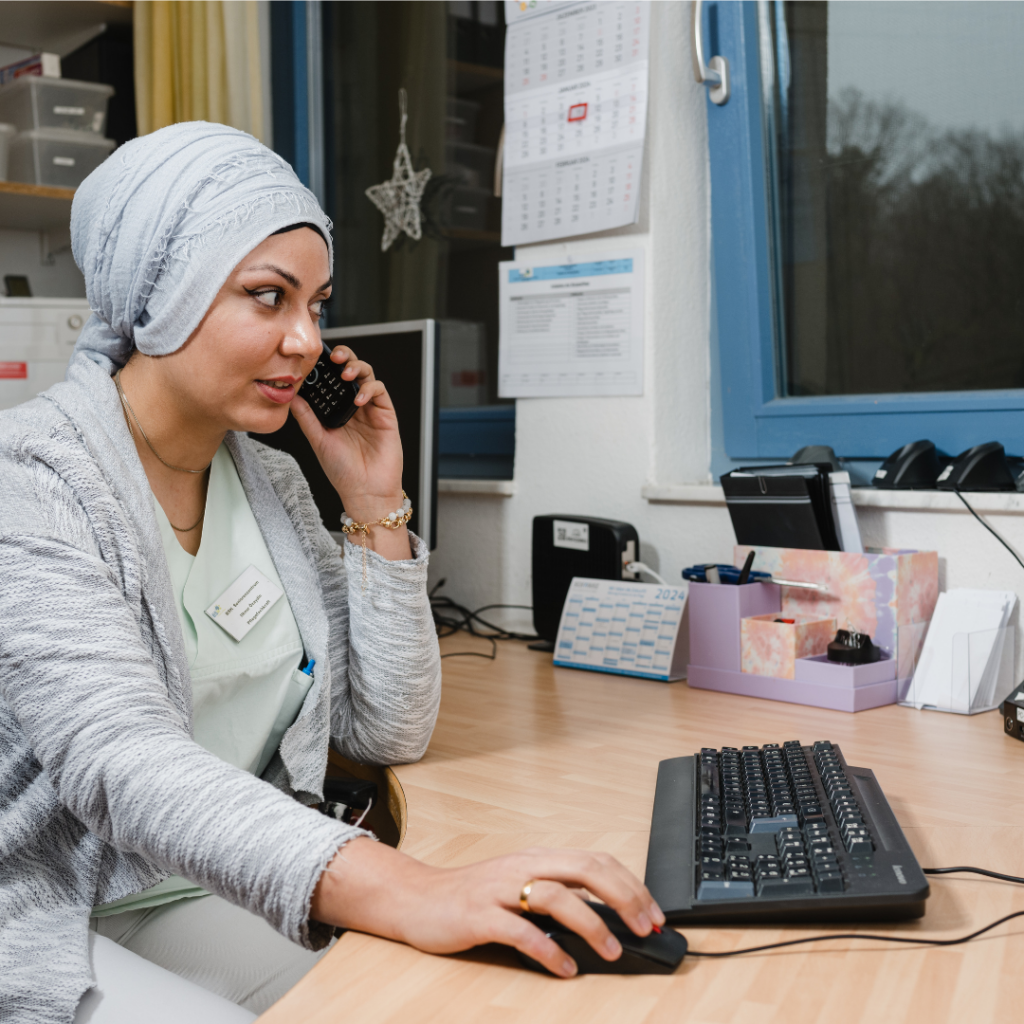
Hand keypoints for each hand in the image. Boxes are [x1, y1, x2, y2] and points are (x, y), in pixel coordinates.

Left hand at [290, 345, 403, 521]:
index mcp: (335, 411)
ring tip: (347, 373)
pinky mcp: (386, 415)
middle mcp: (353, 406)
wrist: (365, 491)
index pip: (331, 380)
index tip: (315, 359)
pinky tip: (359, 399)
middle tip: (335, 357)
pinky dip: (370, 389)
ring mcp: (370, 409)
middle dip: (344, 357)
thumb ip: (307, 417)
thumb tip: (291, 396)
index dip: (325, 366)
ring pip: (367, 375)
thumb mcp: (318, 441)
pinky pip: (380, 391)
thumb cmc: (343, 471)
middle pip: (350, 370)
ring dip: (358, 368)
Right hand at [310, 838, 665, 977]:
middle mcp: (523, 866)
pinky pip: (520, 931)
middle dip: (623, 898)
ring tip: (612, 951)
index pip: (595, 860)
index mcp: (538, 858)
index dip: (630, 884)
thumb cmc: (472, 896)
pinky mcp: (479, 915)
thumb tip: (607, 917)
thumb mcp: (519, 885)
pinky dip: (548, 950)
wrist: (417, 898)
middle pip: (585, 869)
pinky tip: (565, 967)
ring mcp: (500, 889)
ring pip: (556, 896)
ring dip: (591, 924)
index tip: (654, 912)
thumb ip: (557, 893)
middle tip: (646, 927)